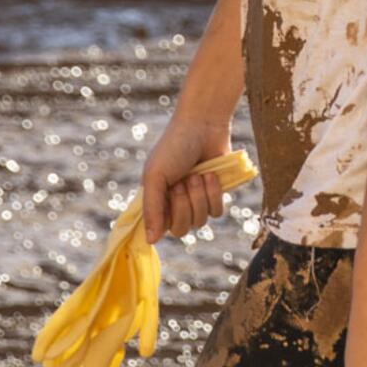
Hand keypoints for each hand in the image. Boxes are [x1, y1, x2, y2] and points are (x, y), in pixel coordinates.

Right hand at [139, 110, 236, 244]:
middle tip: (184, 181)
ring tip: (198, 174)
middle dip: (184, 205)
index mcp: (157, 201)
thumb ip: (152, 209)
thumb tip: (150, 242)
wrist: (204, 125)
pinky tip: (211, 174)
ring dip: (200, 196)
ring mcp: (196, 200)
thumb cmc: (174, 147)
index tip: (170, 193)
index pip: (161, 230)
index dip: (167, 217)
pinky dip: (214, 194)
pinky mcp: (215, 194)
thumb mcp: (155, 176)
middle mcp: (175, 204)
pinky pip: (217, 212)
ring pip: (200, 221)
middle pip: (181, 229)